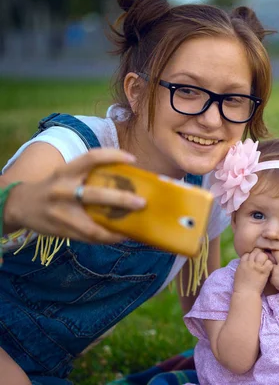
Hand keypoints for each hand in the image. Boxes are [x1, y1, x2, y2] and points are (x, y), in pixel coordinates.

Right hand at [4, 149, 145, 242]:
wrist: (20, 205)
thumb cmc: (54, 188)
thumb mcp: (66, 175)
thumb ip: (89, 175)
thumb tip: (127, 180)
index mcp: (66, 172)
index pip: (91, 157)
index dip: (113, 156)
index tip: (132, 160)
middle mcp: (63, 190)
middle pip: (96, 195)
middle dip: (122, 199)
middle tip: (142, 202)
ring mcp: (62, 213)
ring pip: (94, 224)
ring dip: (118, 227)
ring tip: (135, 226)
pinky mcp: (63, 230)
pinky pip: (90, 237)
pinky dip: (108, 237)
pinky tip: (121, 235)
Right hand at [233, 248, 272, 295]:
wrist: (246, 294)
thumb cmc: (241, 286)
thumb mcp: (238, 273)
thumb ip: (242, 265)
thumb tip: (246, 261)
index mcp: (242, 263)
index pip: (248, 253)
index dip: (251, 255)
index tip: (254, 259)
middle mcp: (250, 263)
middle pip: (256, 251)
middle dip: (259, 253)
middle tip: (261, 259)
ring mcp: (257, 267)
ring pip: (263, 255)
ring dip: (265, 258)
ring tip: (265, 263)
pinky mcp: (264, 271)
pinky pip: (269, 263)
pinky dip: (270, 264)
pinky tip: (269, 268)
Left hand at [269, 251, 278, 296]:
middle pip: (276, 253)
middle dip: (274, 253)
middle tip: (271, 254)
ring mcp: (277, 270)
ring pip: (270, 263)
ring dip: (270, 264)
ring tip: (270, 267)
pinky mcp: (273, 278)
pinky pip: (270, 274)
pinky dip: (271, 276)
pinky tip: (274, 279)